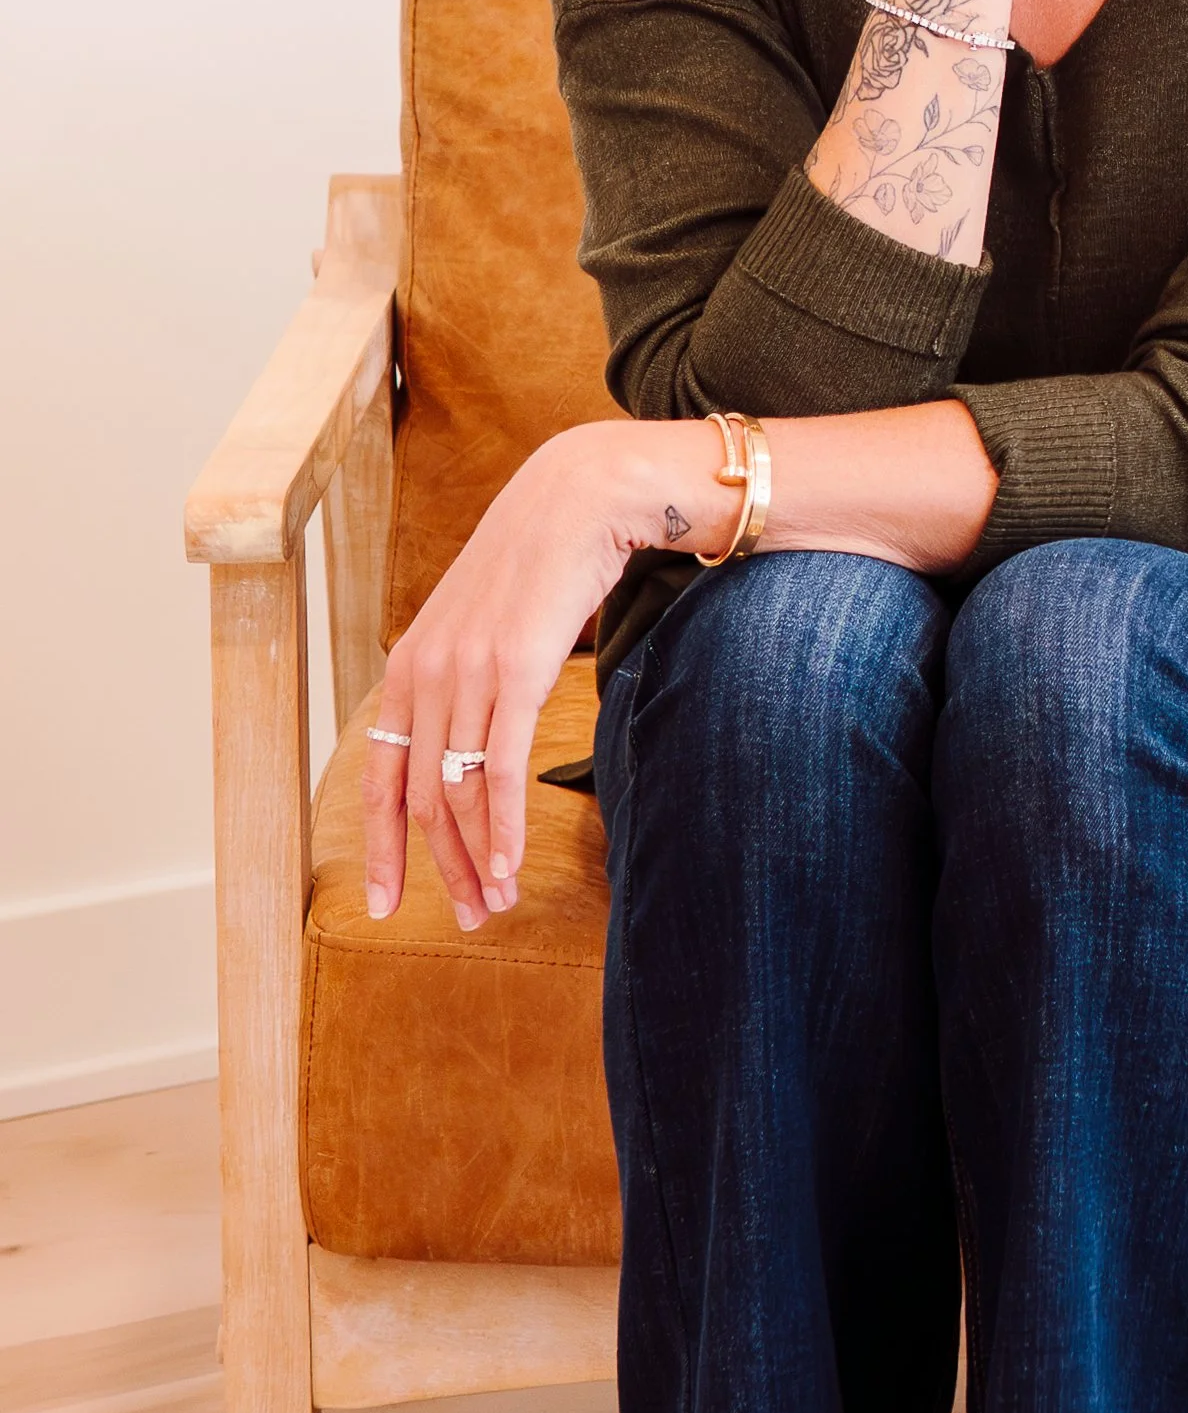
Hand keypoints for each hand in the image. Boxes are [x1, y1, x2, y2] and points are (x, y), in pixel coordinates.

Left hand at [365, 424, 658, 929]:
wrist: (582, 495)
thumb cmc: (543, 560)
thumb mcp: (486, 621)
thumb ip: (468, 674)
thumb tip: (475, 732)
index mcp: (410, 666)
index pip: (379, 775)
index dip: (380, 847)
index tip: (388, 904)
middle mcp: (426, 673)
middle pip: (422, 798)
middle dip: (440, 868)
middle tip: (467, 917)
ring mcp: (468, 672)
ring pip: (460, 792)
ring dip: (477, 858)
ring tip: (497, 903)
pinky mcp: (517, 670)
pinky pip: (501, 768)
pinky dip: (503, 826)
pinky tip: (511, 864)